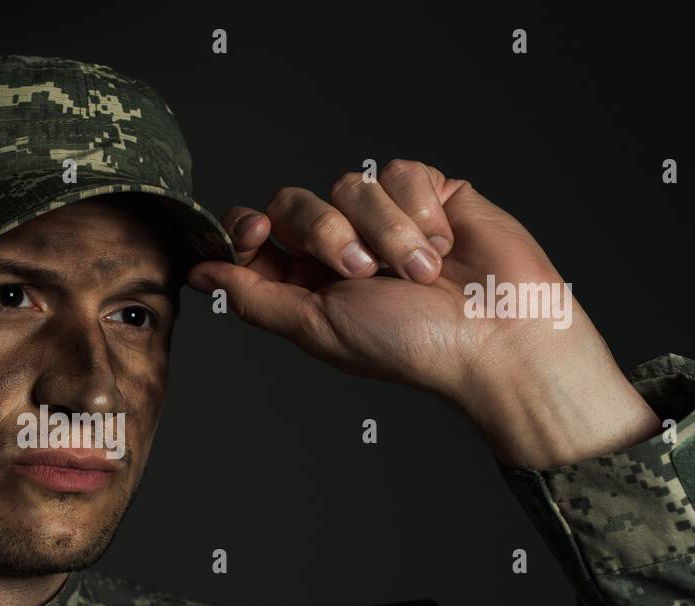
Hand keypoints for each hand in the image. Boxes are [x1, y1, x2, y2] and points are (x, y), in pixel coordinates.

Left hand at [188, 160, 658, 467]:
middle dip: (327, 233)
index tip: (260, 231)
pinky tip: (444, 245)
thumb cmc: (410, 344)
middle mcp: (342, 245)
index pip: (257, 231)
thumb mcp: (317, 327)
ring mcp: (386, 217)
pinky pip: (401, 171)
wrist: (496, 334)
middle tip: (364, 273)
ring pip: (351, 184)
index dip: (250, 226)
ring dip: (386, 233)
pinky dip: (421, 210)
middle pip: (296, 200)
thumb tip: (198, 275)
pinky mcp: (431, 193)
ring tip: (420, 274)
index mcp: (306, 281)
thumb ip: (254, 297)